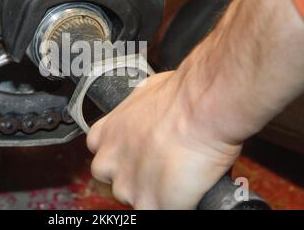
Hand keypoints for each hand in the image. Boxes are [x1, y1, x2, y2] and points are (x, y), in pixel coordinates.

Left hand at [86, 72, 241, 208]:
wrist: (200, 108)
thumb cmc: (180, 95)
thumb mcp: (146, 93)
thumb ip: (137, 112)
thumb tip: (149, 111)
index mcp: (105, 134)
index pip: (103, 155)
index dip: (123, 158)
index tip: (138, 156)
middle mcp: (109, 162)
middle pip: (115, 180)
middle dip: (134, 178)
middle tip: (160, 167)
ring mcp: (128, 186)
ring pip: (136, 199)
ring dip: (154, 192)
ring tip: (179, 175)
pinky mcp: (152, 204)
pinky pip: (160, 211)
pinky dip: (176, 204)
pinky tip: (189, 189)